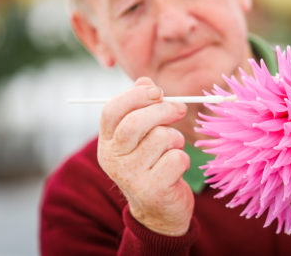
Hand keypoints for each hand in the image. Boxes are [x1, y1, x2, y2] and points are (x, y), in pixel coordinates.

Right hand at [97, 77, 193, 235]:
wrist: (159, 210)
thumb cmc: (153, 163)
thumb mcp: (143, 135)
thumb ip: (142, 107)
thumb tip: (145, 81)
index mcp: (107, 142)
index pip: (112, 110)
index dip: (136, 95)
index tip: (157, 91)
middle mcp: (113, 159)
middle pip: (135, 123)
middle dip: (163, 111)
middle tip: (180, 109)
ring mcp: (131, 176)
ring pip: (161, 138)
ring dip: (176, 140)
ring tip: (173, 150)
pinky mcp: (152, 190)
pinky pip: (176, 158)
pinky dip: (183, 159)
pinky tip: (176, 169)